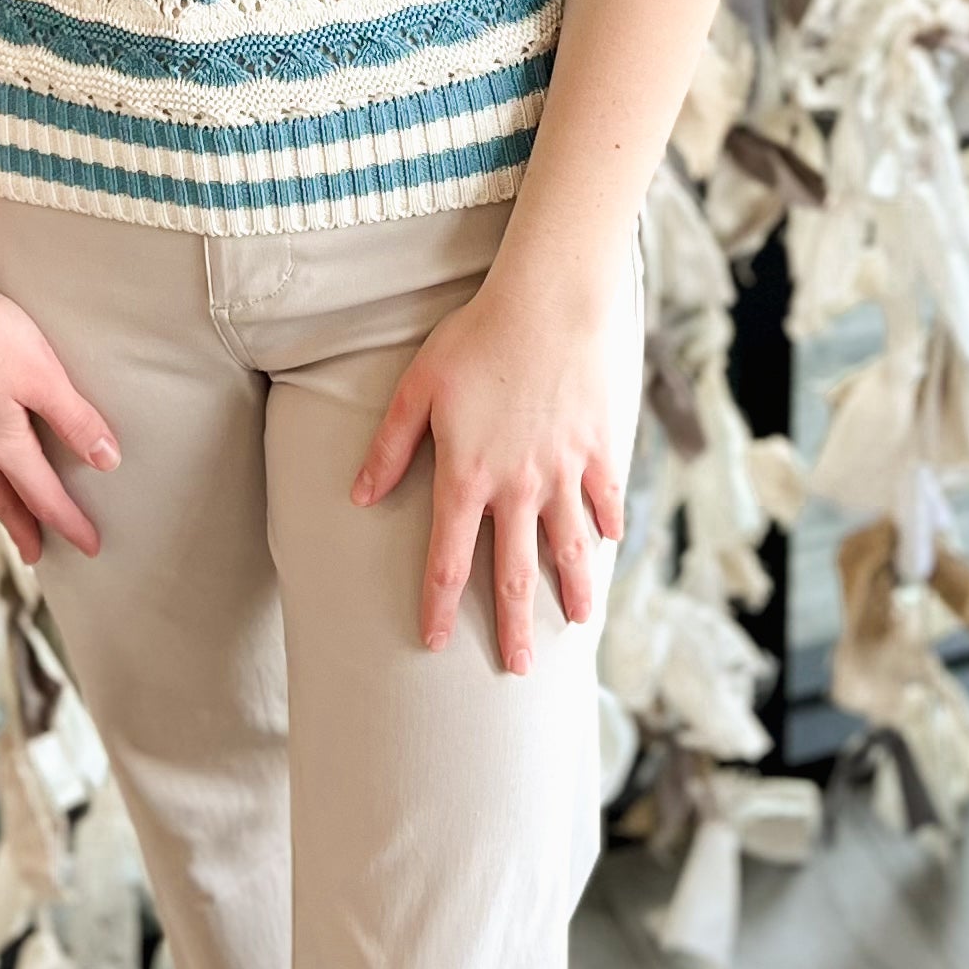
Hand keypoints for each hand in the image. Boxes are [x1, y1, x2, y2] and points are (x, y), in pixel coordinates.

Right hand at [0, 266, 119, 566]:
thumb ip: (74, 419)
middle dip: (23, 529)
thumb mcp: (41, 374)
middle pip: (1, 498)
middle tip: (35, 555)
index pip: (43, 495)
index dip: (70, 522)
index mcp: (1, 442)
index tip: (90, 547)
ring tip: (1, 511)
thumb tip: (107, 461)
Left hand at [349, 277, 625, 670]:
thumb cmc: (476, 337)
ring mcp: (565, 471)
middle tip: (520, 667)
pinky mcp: (600, 448)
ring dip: (572, 590)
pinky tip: (608, 545)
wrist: (550, 301)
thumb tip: (360, 496)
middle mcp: (519, 487)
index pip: (447, 559)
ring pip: (569, 547)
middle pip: (514, 572)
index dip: (438, 604)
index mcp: (468, 476)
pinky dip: (608, 527)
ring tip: (577, 623)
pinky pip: (606, 500)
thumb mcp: (418, 387)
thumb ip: (389, 445)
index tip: (434, 642)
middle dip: (514, 626)